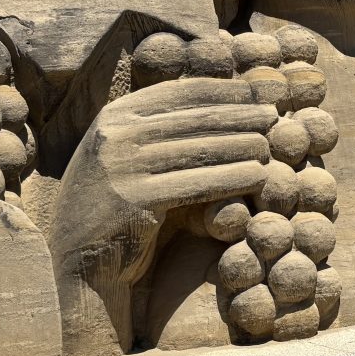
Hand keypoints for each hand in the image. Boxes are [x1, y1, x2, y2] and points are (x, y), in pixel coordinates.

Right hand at [49, 78, 278, 353]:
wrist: (78, 265)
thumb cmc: (116, 210)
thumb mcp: (127, 160)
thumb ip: (161, 133)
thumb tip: (226, 103)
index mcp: (114, 116)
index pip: (181, 92)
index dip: (227, 90)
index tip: (260, 92)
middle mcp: (114, 134)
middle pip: (194, 118)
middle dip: (241, 114)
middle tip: (276, 115)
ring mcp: (120, 166)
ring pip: (199, 149)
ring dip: (242, 144)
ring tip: (273, 145)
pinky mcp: (133, 200)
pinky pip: (196, 184)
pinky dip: (232, 177)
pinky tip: (259, 175)